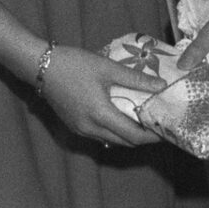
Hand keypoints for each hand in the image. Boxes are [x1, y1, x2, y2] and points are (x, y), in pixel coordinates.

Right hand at [40, 46, 167, 146]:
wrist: (41, 66)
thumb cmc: (75, 64)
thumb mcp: (108, 68)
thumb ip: (136, 79)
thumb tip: (162, 86)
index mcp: (100, 115)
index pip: (133, 136)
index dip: (153, 136)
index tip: (167, 130)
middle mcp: (90, 129)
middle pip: (124, 142)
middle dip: (143, 137)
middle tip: (158, 125)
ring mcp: (80, 130)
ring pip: (112, 140)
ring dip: (129, 135)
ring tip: (144, 121)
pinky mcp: (74, 126)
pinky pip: (100, 136)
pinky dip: (114, 131)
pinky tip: (122, 117)